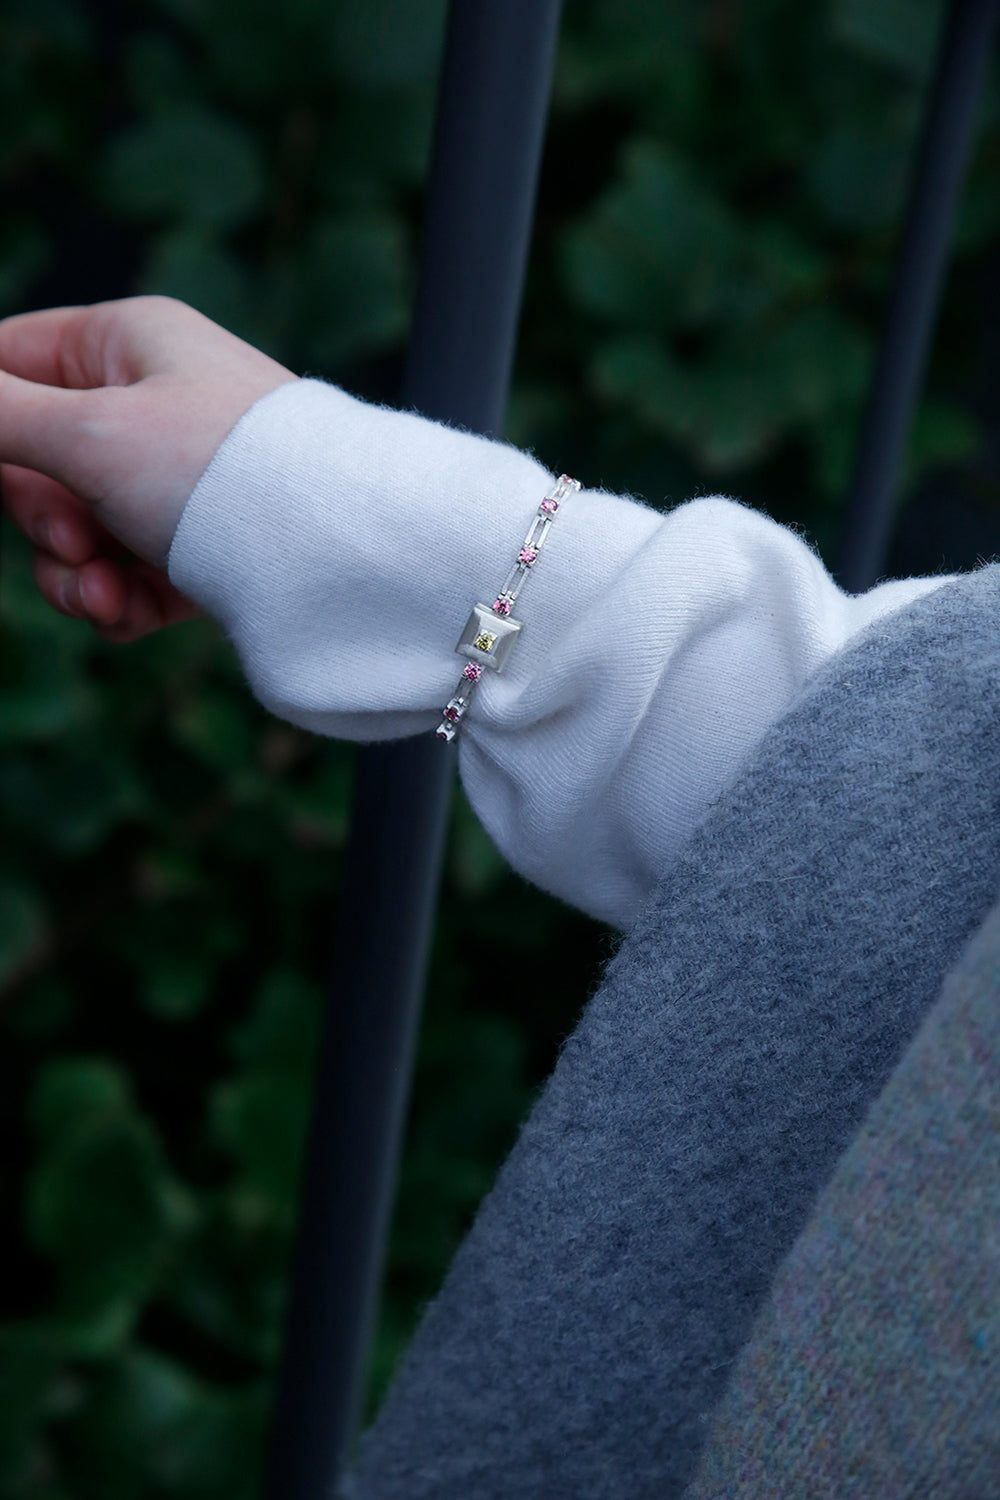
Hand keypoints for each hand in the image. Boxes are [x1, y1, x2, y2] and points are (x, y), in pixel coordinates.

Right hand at [0, 295, 298, 641]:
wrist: (338, 555)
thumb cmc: (222, 471)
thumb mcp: (88, 432)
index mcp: (128, 344)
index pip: (11, 363)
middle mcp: (154, 404)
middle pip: (36, 462)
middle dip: (41, 520)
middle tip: (74, 543)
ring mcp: (178, 482)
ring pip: (78, 530)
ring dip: (74, 574)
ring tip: (103, 597)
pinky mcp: (203, 549)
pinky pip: (127, 574)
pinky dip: (119, 600)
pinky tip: (132, 617)